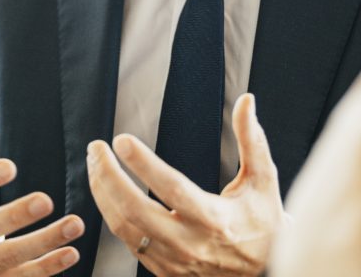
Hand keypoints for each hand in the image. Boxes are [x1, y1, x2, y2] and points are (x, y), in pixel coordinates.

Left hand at [87, 93, 283, 276]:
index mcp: (215, 219)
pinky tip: (108, 192)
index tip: (122, 140)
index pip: (172, 188)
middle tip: (96, 148)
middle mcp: (190, 243)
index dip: (144, 164)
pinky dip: (113, 215)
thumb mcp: (264, 180)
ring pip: (124, 229)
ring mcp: (174, 261)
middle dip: (108, 177)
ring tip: (95, 164)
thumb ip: (252, 139)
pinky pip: (129, 243)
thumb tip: (246, 101)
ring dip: (103, 194)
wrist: (264, 273)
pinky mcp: (165, 272)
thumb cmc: (264, 222)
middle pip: (135, 211)